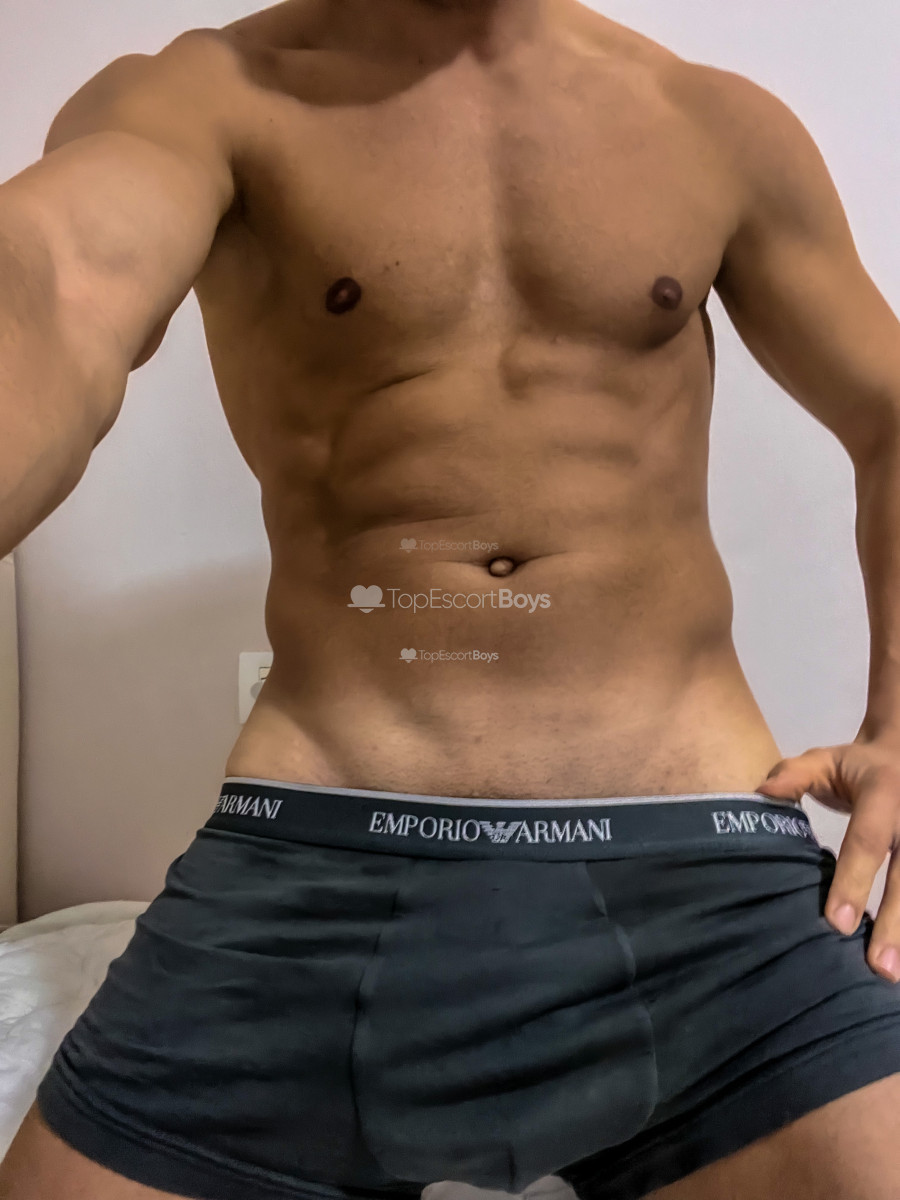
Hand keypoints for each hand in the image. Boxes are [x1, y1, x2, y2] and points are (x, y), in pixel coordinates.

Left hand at [755, 738, 899, 983]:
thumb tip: (762, 794)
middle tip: (880, 967)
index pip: (866, 841)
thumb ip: (793, 775)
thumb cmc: (856, 767)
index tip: (837, 922)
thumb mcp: (825, 760)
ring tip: (893, 976)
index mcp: (882, 794)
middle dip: (895, 923)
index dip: (853, 881)